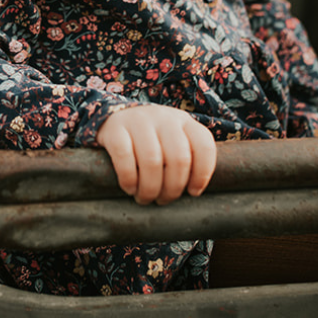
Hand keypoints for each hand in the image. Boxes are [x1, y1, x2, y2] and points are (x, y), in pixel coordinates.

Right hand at [97, 104, 216, 205]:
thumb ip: (186, 158)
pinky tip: (129, 188)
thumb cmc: (150, 140)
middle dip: (173, 188)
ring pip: (152, 161)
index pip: (204, 145)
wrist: (114, 119)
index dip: (203, 174)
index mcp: (183, 121)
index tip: (193, 192)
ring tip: (145, 198)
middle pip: (179, 158)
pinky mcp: (115, 128)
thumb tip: (192, 192)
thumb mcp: (172, 141)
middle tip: (163, 199)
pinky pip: (125, 157)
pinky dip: (129, 179)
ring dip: (150, 188)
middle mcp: (164, 117)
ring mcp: (139, 120)